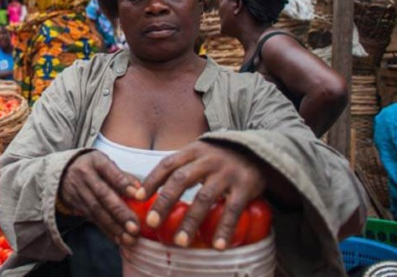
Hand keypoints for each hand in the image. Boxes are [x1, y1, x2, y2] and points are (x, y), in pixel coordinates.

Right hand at [59, 151, 141, 244]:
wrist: (63, 171)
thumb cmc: (93, 166)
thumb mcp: (106, 162)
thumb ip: (123, 175)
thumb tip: (140, 190)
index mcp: (96, 161)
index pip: (109, 171)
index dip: (123, 183)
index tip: (137, 195)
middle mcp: (85, 176)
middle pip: (103, 195)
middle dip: (120, 212)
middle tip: (135, 227)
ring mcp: (79, 191)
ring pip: (97, 211)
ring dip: (114, 226)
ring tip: (129, 238)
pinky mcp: (76, 205)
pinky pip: (93, 219)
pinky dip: (106, 230)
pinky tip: (118, 239)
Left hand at [139, 141, 266, 249]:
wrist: (259, 151)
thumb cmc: (220, 158)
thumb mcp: (199, 155)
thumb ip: (179, 169)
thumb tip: (148, 191)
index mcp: (193, 151)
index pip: (167, 164)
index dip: (151, 181)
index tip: (137, 197)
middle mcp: (208, 160)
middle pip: (181, 180)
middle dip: (164, 202)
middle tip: (152, 223)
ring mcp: (227, 173)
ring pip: (204, 198)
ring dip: (191, 221)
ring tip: (180, 241)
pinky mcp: (245, 186)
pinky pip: (233, 210)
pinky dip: (224, 228)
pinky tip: (217, 245)